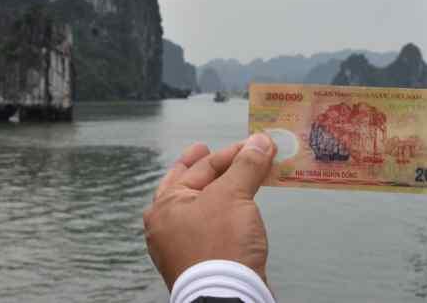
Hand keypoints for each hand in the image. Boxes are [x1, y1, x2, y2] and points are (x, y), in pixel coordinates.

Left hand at [143, 133, 276, 289]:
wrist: (227, 298)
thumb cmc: (221, 244)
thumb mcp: (233, 195)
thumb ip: (246, 165)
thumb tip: (261, 140)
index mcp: (165, 205)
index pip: (200, 167)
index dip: (230, 152)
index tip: (254, 144)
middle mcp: (167, 225)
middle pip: (192, 185)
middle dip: (213, 168)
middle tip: (224, 152)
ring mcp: (182, 246)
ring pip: (204, 208)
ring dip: (225, 191)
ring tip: (241, 178)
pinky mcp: (200, 262)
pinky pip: (213, 228)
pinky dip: (227, 213)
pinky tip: (240, 211)